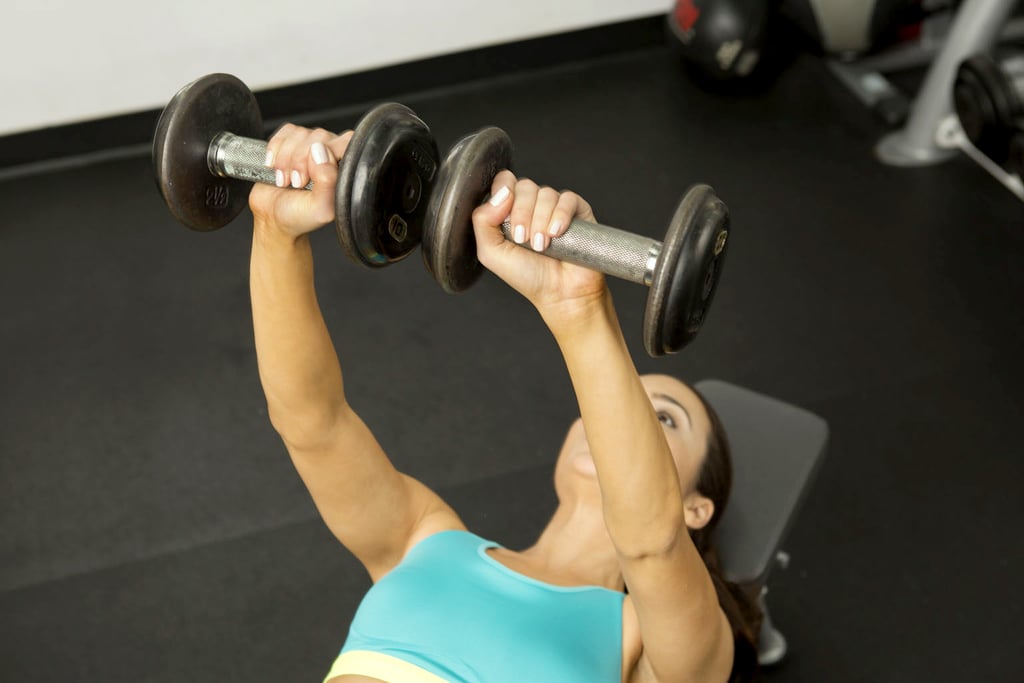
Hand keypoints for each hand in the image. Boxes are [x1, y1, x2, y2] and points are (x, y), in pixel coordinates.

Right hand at [249, 124, 352, 238]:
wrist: (271, 217)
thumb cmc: (299, 216)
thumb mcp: (320, 209)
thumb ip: (328, 182)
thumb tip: (320, 151)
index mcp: (344, 168)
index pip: (346, 143)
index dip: (327, 155)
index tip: (312, 177)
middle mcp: (330, 153)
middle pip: (319, 137)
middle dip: (301, 161)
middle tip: (297, 183)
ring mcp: (309, 145)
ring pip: (300, 134)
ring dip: (285, 159)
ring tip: (285, 181)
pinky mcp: (290, 141)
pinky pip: (284, 132)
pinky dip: (275, 150)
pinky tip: (274, 167)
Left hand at [471, 172, 607, 322]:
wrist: (559, 293)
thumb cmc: (527, 276)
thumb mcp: (490, 252)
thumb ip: (482, 221)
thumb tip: (501, 194)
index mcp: (510, 210)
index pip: (504, 182)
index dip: (503, 194)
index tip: (505, 218)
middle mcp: (532, 205)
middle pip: (524, 186)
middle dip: (522, 214)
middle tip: (524, 240)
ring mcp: (555, 206)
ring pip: (545, 193)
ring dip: (540, 221)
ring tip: (542, 246)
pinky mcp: (577, 210)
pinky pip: (567, 198)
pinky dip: (560, 215)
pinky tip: (557, 234)